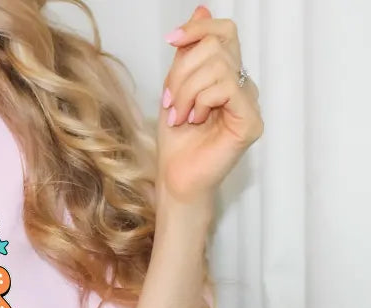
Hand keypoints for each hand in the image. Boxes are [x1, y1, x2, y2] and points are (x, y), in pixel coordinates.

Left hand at [158, 6, 263, 204]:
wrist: (175, 178)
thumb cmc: (176, 140)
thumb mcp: (174, 87)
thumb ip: (187, 53)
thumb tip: (200, 9)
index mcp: (226, 74)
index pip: (224, 32)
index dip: (198, 29)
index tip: (172, 40)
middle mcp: (242, 84)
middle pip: (217, 46)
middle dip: (182, 71)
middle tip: (170, 101)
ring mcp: (250, 103)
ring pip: (218, 66)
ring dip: (187, 90)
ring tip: (179, 115)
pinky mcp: (251, 121)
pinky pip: (226, 89)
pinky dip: (201, 102)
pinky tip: (195, 121)